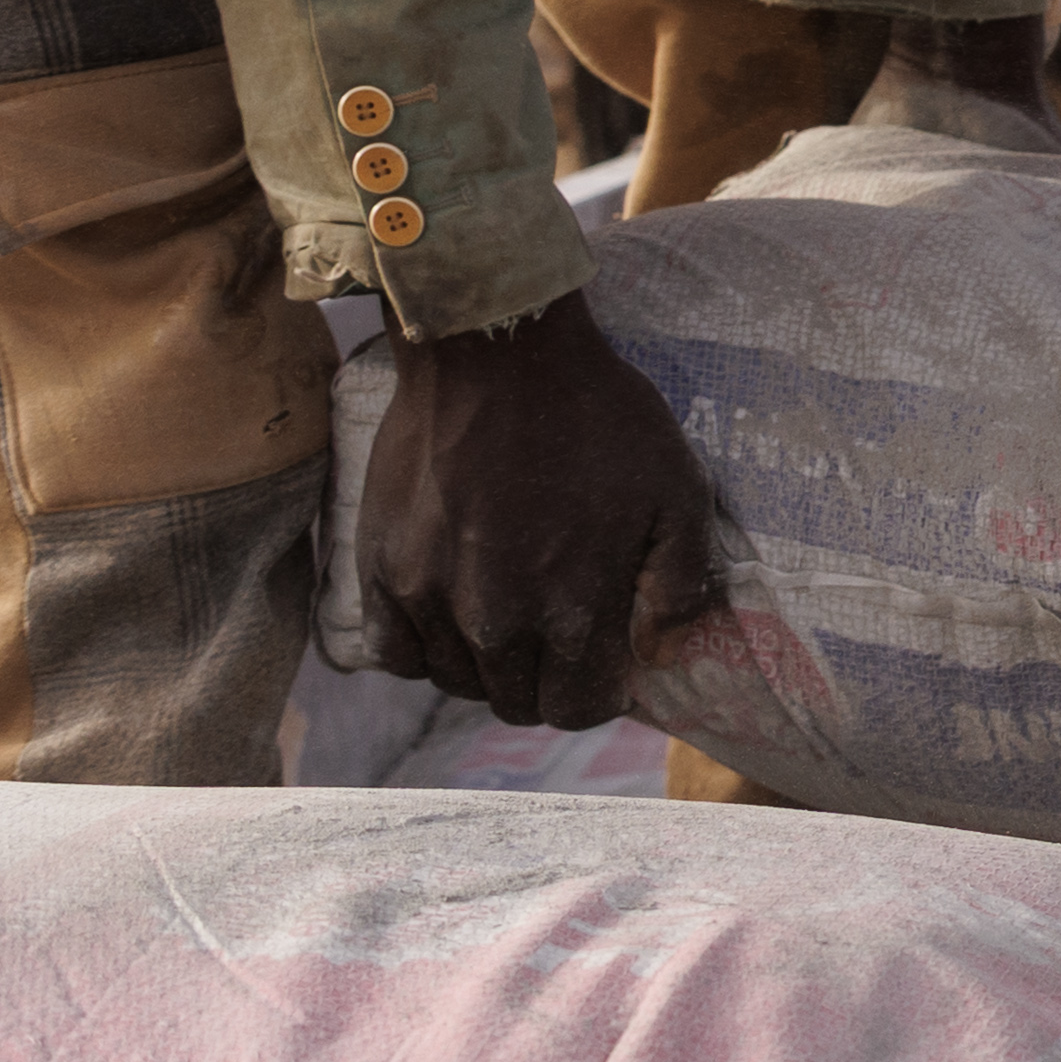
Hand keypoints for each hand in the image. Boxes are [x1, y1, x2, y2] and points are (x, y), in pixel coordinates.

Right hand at [355, 291, 720, 732]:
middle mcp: (495, 622)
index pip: (579, 710)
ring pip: (456, 682)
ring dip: (486, 665)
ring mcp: (430, 598)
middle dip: (546, 680)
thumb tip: (661, 651)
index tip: (603, 662)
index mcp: (572, 610)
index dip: (598, 693)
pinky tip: (450, 611)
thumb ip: (679, 585)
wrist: (498, 351)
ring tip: (507, 612)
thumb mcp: (677, 490)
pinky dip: (423, 647)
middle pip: (516, 702)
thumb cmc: (598, 416)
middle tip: (557, 630)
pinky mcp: (381, 568)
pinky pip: (394, 653)